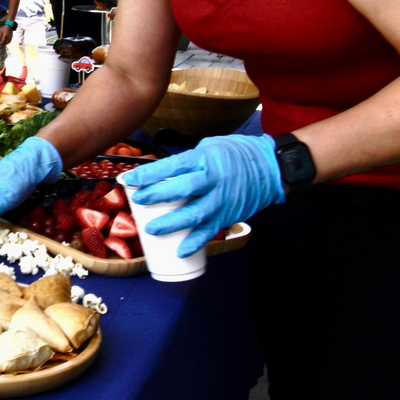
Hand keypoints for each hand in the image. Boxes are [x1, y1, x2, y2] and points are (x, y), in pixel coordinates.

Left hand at [119, 133, 284, 255]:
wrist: (270, 167)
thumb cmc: (235, 154)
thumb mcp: (209, 148)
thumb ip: (187, 162)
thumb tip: (159, 174)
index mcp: (204, 160)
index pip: (172, 166)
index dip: (149, 174)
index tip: (129, 180)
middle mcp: (212, 180)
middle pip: (181, 190)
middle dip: (156, 196)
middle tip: (137, 202)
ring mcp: (221, 200)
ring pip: (193, 215)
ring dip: (171, 224)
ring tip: (151, 229)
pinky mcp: (228, 215)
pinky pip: (210, 231)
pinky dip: (195, 243)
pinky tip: (180, 251)